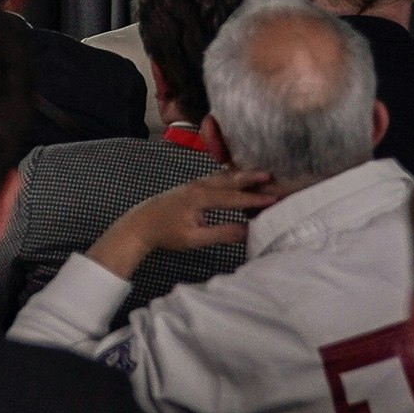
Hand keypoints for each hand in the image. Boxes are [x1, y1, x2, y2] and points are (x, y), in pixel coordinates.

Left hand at [88, 168, 278, 275]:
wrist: (138, 225)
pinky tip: (235, 178)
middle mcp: (197, 186)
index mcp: (199, 198)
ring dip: (240, 176)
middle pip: (229, 180)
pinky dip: (228, 177)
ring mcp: (192, 185)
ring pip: (221, 177)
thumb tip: (249, 231)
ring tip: (260, 174)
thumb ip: (222, 233)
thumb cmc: (164, 233)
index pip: (233, 198)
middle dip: (251, 178)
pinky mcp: (189, 187)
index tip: (275, 199)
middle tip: (273, 176)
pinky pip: (213, 179)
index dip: (255, 199)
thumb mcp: (194, 238)